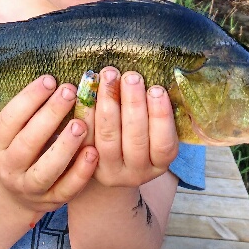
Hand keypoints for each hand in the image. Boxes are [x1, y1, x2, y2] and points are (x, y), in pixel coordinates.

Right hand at [0, 75, 98, 212]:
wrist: (17, 197)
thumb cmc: (24, 152)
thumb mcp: (17, 133)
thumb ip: (33, 113)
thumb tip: (57, 79)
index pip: (9, 120)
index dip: (28, 99)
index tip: (50, 79)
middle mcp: (11, 167)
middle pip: (27, 143)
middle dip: (50, 115)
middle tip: (70, 92)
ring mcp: (31, 187)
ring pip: (46, 169)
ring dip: (65, 146)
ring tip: (82, 124)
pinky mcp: (52, 201)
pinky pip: (67, 189)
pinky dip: (81, 172)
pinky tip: (93, 152)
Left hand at [81, 67, 179, 187]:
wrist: (113, 163)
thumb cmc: (142, 135)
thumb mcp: (155, 130)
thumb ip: (155, 112)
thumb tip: (151, 81)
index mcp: (159, 163)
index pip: (163, 143)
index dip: (160, 117)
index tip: (157, 89)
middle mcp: (136, 173)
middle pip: (135, 139)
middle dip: (133, 104)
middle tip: (131, 77)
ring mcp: (109, 171)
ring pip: (108, 139)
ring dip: (109, 104)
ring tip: (110, 76)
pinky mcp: (86, 165)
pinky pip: (85, 137)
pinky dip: (86, 112)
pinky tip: (87, 90)